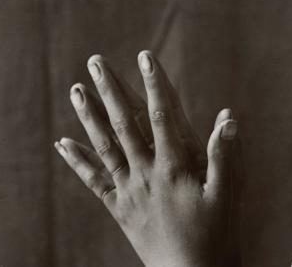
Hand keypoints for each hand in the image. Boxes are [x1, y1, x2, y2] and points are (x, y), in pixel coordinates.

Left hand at [55, 51, 238, 266]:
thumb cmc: (214, 234)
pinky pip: (94, 181)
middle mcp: (146, 173)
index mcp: (174, 167)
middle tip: (95, 61)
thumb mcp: (227, 193)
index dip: (154, 84)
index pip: (161, 116)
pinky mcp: (120, 208)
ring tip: (76, 89)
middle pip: (124, 124)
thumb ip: (225, 155)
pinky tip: (62, 142)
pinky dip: (78, 161)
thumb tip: (228, 116)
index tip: (145, 57)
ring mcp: (129, 190)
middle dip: (110, 90)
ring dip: (88, 116)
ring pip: (104, 146)